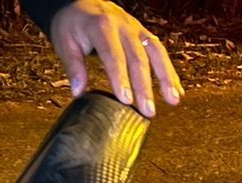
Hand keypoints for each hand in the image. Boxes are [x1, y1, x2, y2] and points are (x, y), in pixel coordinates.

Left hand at [48, 1, 182, 118]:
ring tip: (174, 101)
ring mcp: (137, 29)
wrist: (83, 3)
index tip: (126, 101)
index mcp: (102, 26)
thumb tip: (78, 92)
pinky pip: (160, 52)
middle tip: (147, 112)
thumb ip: (73, 66)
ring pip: (155, 53)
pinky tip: (177, 90)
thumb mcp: (65, 41)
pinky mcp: (144, 34)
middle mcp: (123, 26)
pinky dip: (170, 71)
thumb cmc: (73, 24)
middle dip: (144, 87)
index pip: (113, 55)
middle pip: (137, 58)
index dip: (120, 78)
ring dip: (166, 78)